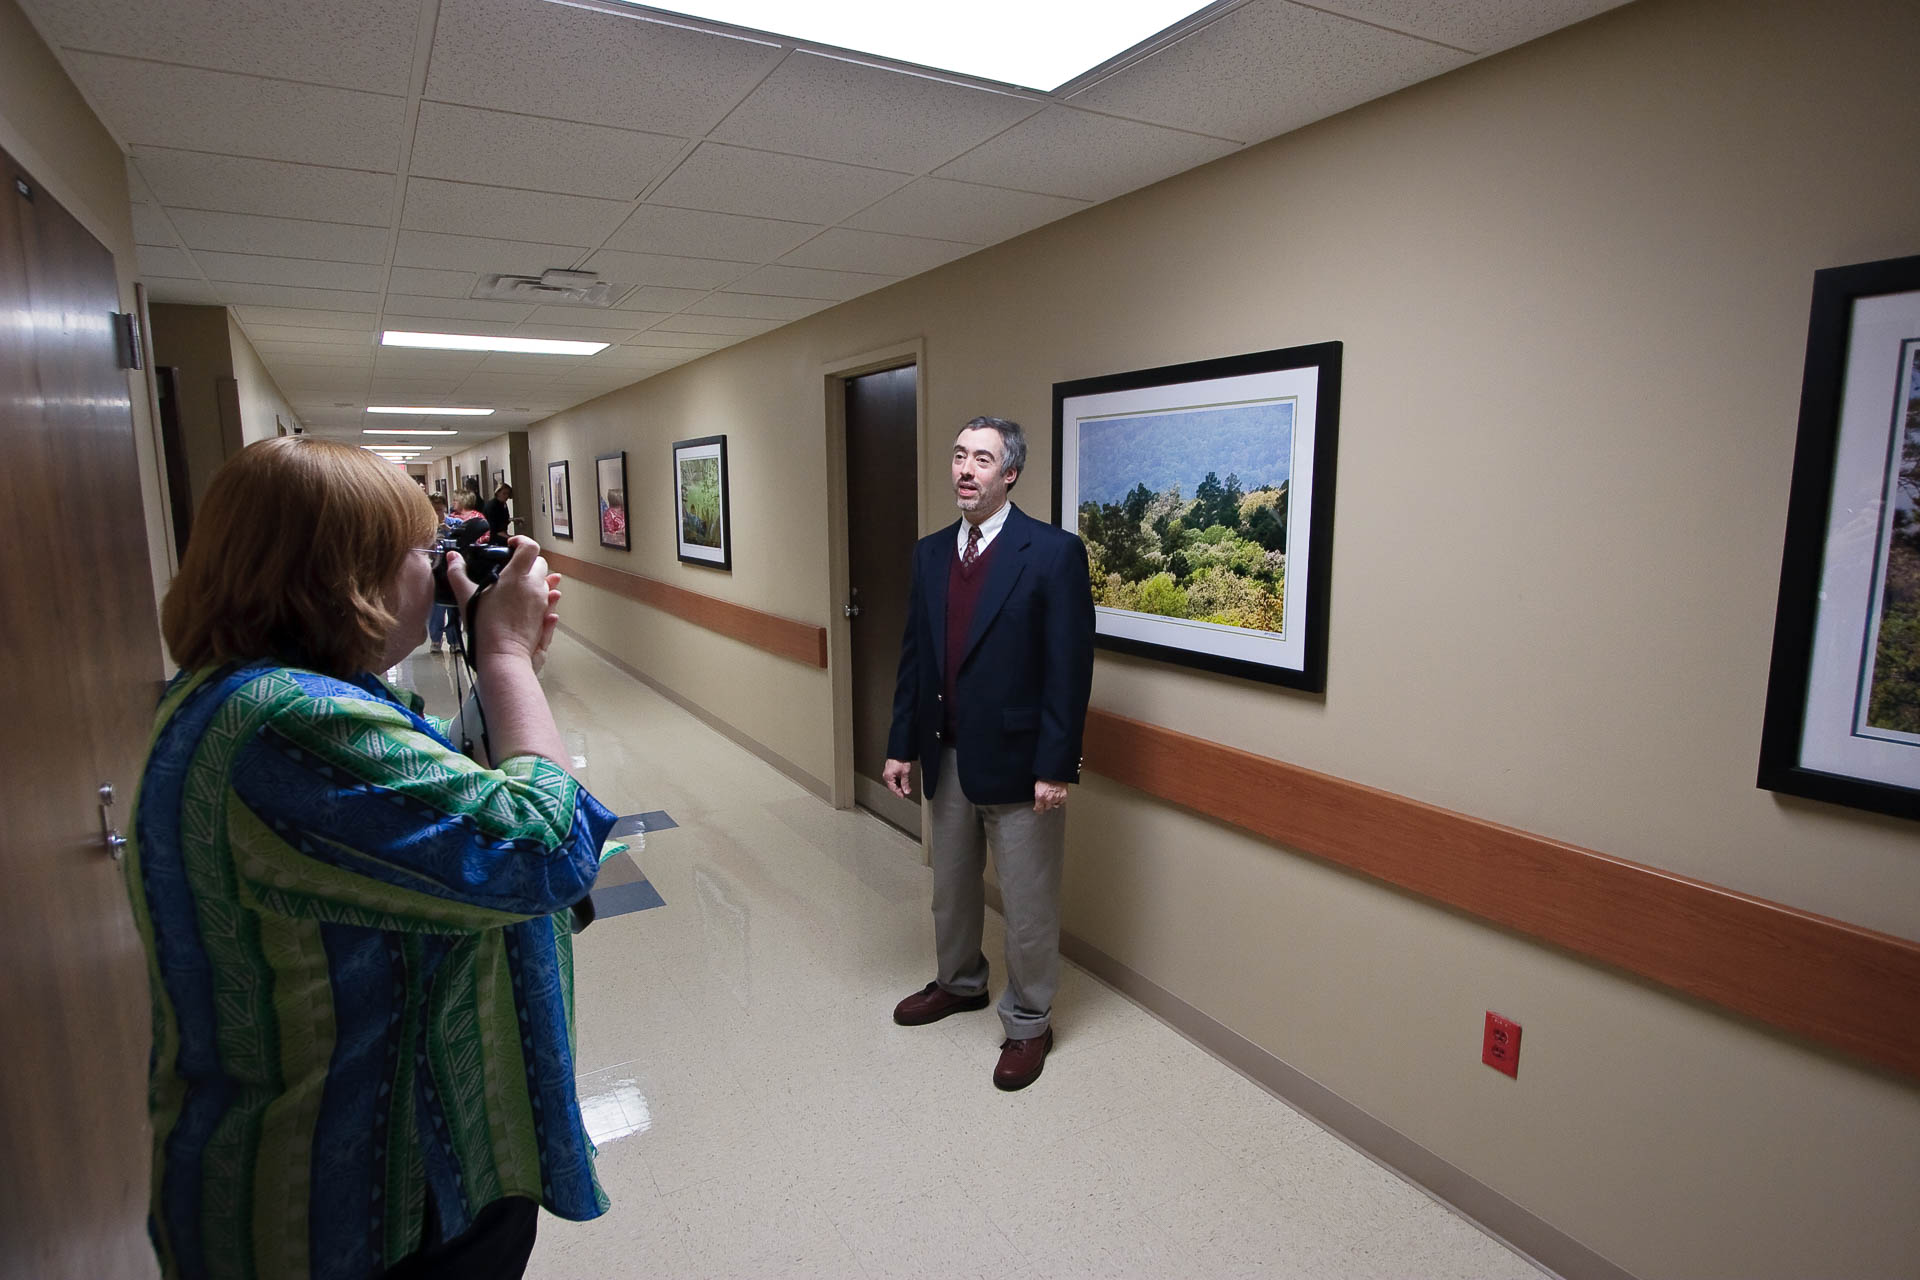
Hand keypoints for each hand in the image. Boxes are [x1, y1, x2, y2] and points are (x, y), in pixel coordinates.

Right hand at [449, 537, 561, 666]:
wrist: (504, 654)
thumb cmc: (485, 626)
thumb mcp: (466, 597)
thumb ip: (457, 574)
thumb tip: (452, 557)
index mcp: (517, 575)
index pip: (529, 546)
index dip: (521, 541)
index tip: (511, 545)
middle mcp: (535, 585)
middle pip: (540, 563)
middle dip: (528, 562)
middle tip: (512, 569)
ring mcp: (543, 601)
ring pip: (546, 582)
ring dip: (536, 579)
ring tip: (520, 586)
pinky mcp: (545, 615)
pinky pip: (550, 600)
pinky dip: (544, 597)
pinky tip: (532, 602)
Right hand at [883, 758, 913, 798]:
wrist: (900, 751)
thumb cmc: (901, 759)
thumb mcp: (905, 773)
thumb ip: (905, 783)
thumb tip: (906, 791)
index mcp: (888, 776)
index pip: (893, 788)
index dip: (899, 793)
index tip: (903, 796)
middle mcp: (886, 775)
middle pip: (893, 786)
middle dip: (900, 789)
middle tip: (906, 791)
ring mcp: (888, 773)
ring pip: (894, 782)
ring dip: (900, 784)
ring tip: (906, 785)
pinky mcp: (890, 771)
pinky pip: (894, 778)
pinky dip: (899, 780)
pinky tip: (904, 780)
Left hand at [1033, 780, 1067, 812]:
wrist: (1055, 772)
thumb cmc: (1045, 777)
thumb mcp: (1037, 786)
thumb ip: (1037, 796)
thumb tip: (1036, 803)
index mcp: (1040, 796)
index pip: (1039, 809)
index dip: (1038, 809)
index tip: (1038, 809)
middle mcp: (1048, 799)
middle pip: (1047, 808)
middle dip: (1045, 804)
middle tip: (1046, 798)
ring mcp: (1056, 798)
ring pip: (1054, 805)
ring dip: (1052, 802)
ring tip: (1052, 795)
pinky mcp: (1063, 796)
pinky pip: (1061, 802)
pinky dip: (1059, 800)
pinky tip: (1057, 794)